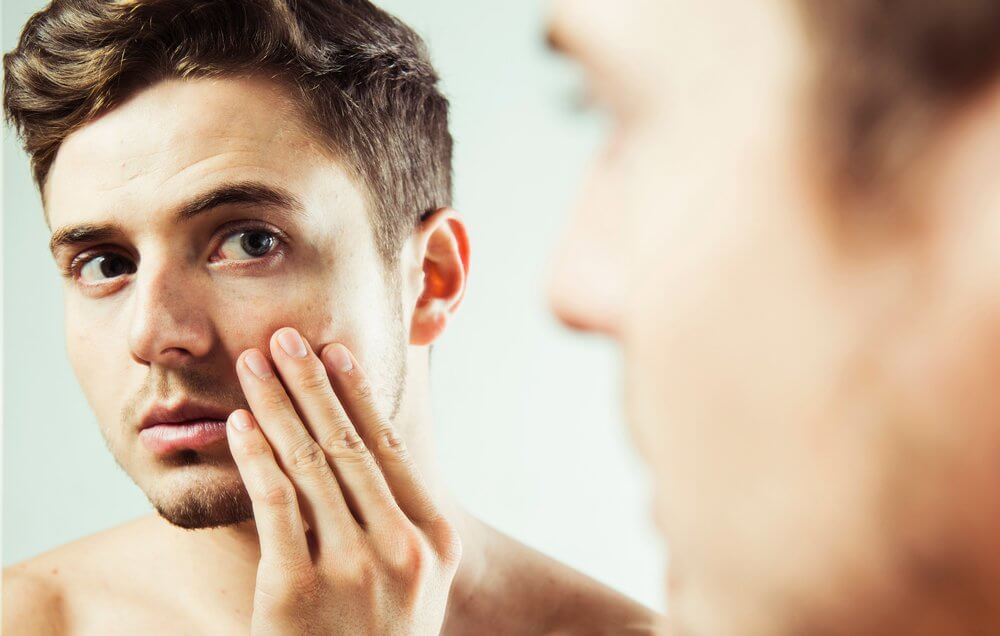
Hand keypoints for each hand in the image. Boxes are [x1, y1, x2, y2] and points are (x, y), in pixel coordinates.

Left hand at [225, 327, 461, 634]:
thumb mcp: (414, 584)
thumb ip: (400, 521)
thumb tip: (372, 447)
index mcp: (435, 542)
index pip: (391, 449)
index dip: (358, 393)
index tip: (334, 351)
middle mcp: (401, 549)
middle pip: (349, 445)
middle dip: (311, 383)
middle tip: (283, 338)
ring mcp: (352, 571)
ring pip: (310, 464)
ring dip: (277, 405)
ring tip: (253, 365)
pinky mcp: (296, 591)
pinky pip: (275, 506)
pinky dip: (256, 458)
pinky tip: (240, 424)